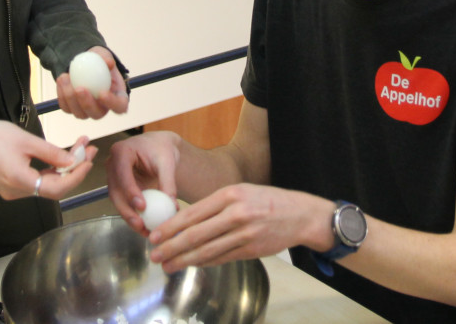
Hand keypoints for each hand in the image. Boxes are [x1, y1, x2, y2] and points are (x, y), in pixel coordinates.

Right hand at [0, 120, 95, 200]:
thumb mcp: (26, 140)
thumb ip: (51, 153)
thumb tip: (74, 161)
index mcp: (19, 181)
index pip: (57, 188)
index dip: (76, 175)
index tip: (89, 159)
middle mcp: (17, 192)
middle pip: (54, 187)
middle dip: (74, 170)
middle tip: (89, 149)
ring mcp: (13, 191)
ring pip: (47, 185)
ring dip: (65, 169)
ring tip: (80, 149)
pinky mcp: (12, 186)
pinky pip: (37, 182)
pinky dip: (52, 171)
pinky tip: (62, 157)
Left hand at [55, 47, 128, 118]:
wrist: (85, 64)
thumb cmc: (99, 62)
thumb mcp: (104, 57)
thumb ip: (107, 59)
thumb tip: (109, 63)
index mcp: (117, 97)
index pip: (119, 106)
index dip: (111, 103)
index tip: (102, 93)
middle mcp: (103, 108)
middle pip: (97, 114)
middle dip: (87, 103)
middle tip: (79, 89)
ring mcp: (87, 111)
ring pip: (80, 113)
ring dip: (70, 97)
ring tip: (65, 77)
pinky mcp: (73, 109)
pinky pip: (66, 108)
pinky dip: (61, 95)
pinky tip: (61, 80)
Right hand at [104, 131, 180, 233]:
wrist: (158, 146)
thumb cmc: (162, 149)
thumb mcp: (167, 163)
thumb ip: (168, 182)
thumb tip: (171, 205)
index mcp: (121, 151)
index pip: (122, 172)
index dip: (130, 191)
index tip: (142, 206)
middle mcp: (112, 164)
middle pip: (115, 191)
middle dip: (127, 210)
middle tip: (140, 225)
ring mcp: (113, 177)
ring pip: (117, 200)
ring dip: (129, 217)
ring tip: (144, 230)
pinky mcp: (119, 187)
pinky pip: (124, 203)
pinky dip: (133, 215)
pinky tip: (144, 226)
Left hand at [148, 184, 332, 272]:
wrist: (300, 215)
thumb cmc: (267, 201)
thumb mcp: (241, 191)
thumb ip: (216, 204)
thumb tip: (185, 220)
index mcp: (230, 194)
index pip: (193, 213)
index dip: (170, 227)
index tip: (155, 235)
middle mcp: (236, 213)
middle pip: (196, 234)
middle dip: (171, 246)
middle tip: (155, 255)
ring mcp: (244, 234)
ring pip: (207, 250)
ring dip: (184, 260)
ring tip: (168, 265)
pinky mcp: (251, 250)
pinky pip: (221, 259)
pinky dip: (204, 263)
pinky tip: (191, 264)